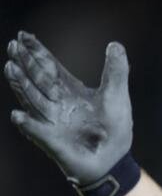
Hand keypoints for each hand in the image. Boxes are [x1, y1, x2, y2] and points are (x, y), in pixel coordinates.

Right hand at [5, 31, 132, 184]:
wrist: (114, 160)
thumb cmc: (115, 129)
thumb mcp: (117, 96)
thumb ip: (116, 71)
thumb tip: (115, 44)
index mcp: (70, 90)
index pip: (50, 67)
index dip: (37, 51)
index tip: (23, 35)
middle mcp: (56, 103)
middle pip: (37, 79)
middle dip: (26, 63)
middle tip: (13, 45)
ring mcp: (51, 120)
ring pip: (32, 99)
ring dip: (21, 84)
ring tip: (11, 68)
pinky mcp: (51, 140)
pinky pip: (37, 131)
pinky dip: (28, 124)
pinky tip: (17, 115)